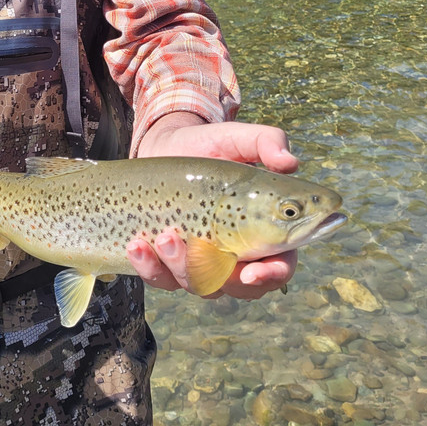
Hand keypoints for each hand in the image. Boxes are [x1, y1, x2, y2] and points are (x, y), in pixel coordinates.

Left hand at [128, 113, 298, 297]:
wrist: (166, 145)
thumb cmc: (210, 144)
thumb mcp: (237, 138)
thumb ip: (267, 143)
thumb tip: (289, 161)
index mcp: (264, 230)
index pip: (279, 265)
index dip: (272, 275)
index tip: (253, 272)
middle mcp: (236, 253)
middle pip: (240, 287)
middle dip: (220, 276)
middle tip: (199, 247)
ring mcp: (202, 261)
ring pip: (198, 285)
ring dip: (180, 266)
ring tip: (166, 234)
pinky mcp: (168, 260)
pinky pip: (161, 278)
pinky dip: (149, 267)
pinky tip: (136, 244)